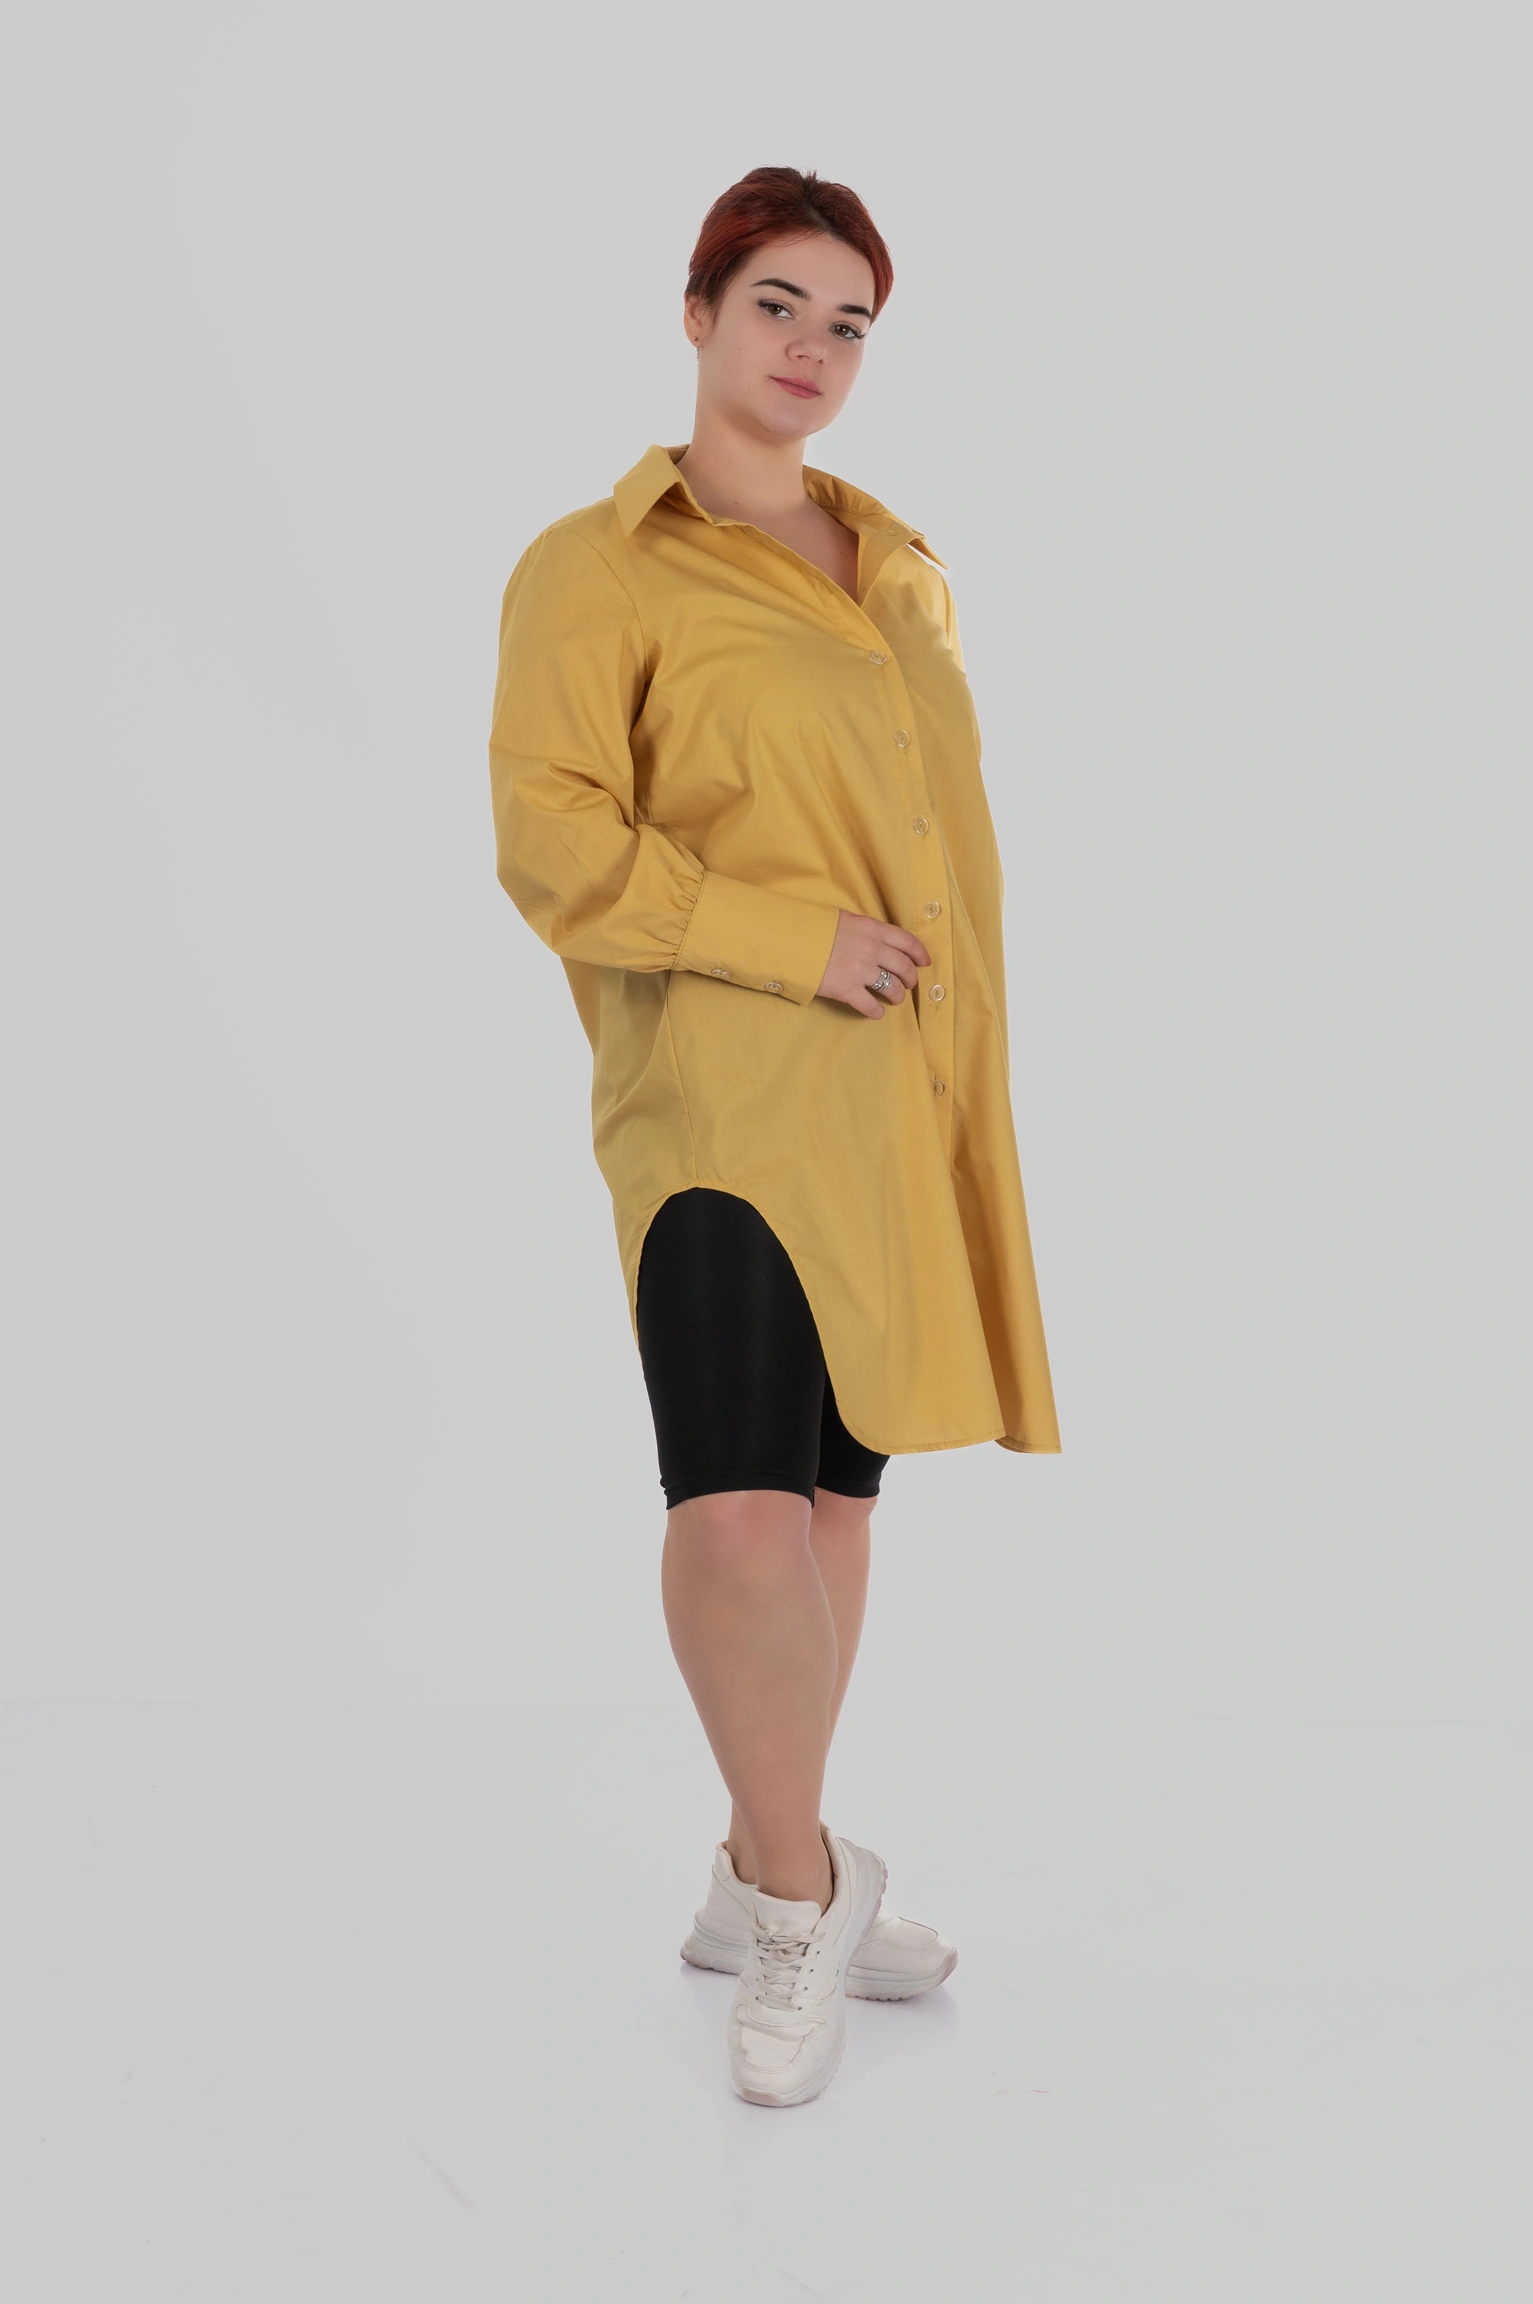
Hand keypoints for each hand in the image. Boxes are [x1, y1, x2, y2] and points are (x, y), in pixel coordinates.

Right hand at [816, 910, 931, 1018]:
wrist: (791, 941)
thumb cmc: (815, 928)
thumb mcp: (846, 920)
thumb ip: (866, 930)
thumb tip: (880, 941)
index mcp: (873, 929)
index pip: (907, 941)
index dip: (920, 954)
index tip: (925, 962)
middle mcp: (872, 949)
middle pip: (904, 968)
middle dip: (911, 979)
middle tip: (909, 984)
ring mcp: (860, 971)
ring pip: (893, 989)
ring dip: (898, 996)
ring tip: (894, 998)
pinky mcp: (847, 990)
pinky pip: (871, 1006)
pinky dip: (877, 1012)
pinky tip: (877, 1012)